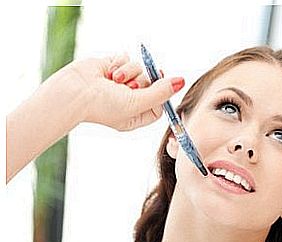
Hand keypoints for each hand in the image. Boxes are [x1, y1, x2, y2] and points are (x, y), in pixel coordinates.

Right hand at [59, 53, 184, 130]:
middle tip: (131, 86)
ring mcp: (121, 83)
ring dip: (130, 73)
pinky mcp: (113, 67)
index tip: (161, 87)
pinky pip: (127, 59)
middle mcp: (130, 100)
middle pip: (153, 85)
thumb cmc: (103, 105)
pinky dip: (120, 63)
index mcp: (136, 116)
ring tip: (115, 80)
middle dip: (144, 82)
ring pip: (141, 70)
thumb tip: (181, 81)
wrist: (73, 91)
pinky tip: (109, 71)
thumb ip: (161, 92)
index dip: (162, 95)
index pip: (160, 105)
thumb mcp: (138, 103)